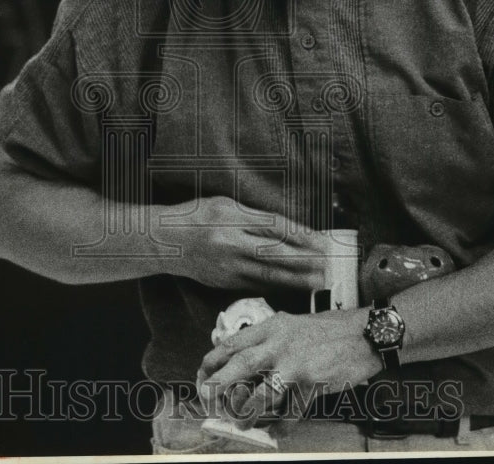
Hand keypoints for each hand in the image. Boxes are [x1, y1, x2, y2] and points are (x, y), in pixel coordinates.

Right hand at [162, 195, 329, 291]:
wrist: (165, 241)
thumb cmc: (196, 216)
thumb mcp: (225, 205)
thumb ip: (254, 216)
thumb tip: (287, 228)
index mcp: (231, 218)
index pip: (273, 227)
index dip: (300, 235)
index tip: (321, 240)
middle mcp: (229, 243)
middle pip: (275, 253)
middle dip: (305, 261)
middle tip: (328, 264)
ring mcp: (227, 266)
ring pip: (268, 274)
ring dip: (297, 279)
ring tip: (319, 281)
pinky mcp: (224, 283)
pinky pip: (256, 285)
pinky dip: (277, 286)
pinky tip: (293, 287)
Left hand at [195, 309, 382, 425]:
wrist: (365, 334)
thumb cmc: (328, 331)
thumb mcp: (292, 325)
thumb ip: (269, 340)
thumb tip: (243, 360)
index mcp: (272, 327)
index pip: (231, 343)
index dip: (212, 362)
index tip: (204, 376)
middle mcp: (279, 343)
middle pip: (239, 365)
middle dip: (218, 385)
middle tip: (207, 399)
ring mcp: (295, 363)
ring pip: (262, 393)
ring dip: (247, 412)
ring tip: (240, 422)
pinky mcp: (312, 382)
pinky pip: (291, 410)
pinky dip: (282, 425)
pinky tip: (277, 431)